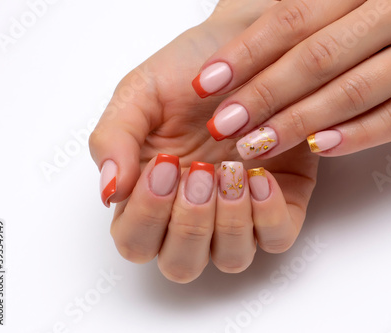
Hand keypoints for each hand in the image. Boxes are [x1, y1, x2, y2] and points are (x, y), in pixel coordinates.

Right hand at [89, 0, 318, 282]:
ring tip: (230, 170)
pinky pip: (277, 238)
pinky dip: (268, 216)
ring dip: (228, 222)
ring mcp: (238, 213)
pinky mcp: (280, 202)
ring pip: (231, 259)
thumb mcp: (139, 94)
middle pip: (182, 264)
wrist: (244, 46)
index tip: (165, 164)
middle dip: (189, 223)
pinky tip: (259, 175)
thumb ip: (114, 139)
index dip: (147, 215)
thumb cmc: (188, 71)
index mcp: (150, 195)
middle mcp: (193, 213)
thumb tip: (110, 191)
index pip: (135, 242)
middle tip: (199, 170)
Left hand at [193, 0, 390, 158]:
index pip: (294, 17)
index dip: (246, 52)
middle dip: (263, 95)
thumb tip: (247, 18)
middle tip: (222, 124)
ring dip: (299, 122)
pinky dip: (359, 133)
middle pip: (317, 58)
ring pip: (354, 91)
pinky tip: (319, 148)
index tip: (207, 82)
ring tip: (255, 145)